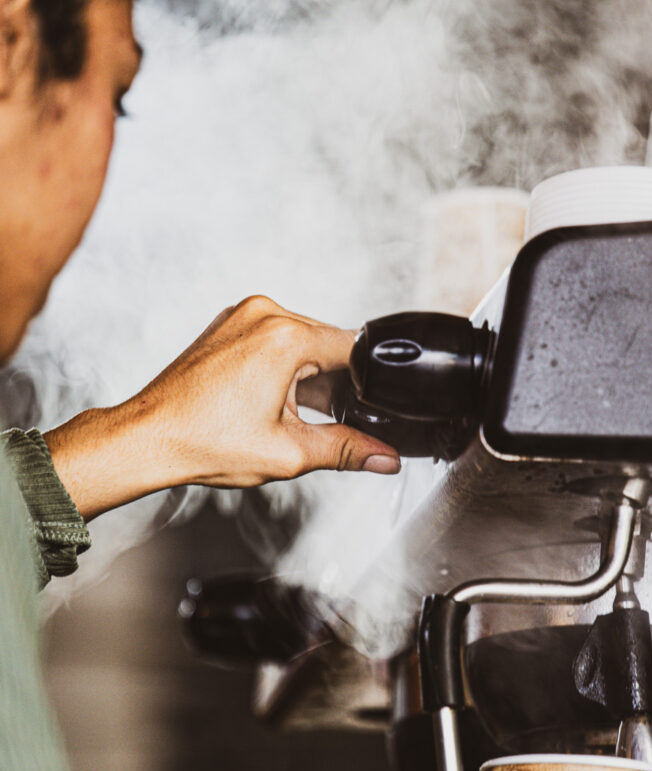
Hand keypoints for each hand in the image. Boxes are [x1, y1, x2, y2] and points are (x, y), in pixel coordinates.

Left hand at [44, 296, 400, 520]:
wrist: (148, 438)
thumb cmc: (203, 441)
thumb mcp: (289, 452)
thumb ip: (346, 450)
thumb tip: (384, 457)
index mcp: (285, 337)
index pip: (353, 349)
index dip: (368, 382)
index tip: (371, 406)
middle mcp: (264, 314)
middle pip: (327, 342)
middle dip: (336, 380)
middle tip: (332, 420)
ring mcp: (242, 316)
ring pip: (301, 341)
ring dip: (308, 374)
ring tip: (290, 415)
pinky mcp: (228, 326)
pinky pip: (273, 338)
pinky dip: (283, 365)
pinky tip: (274, 401)